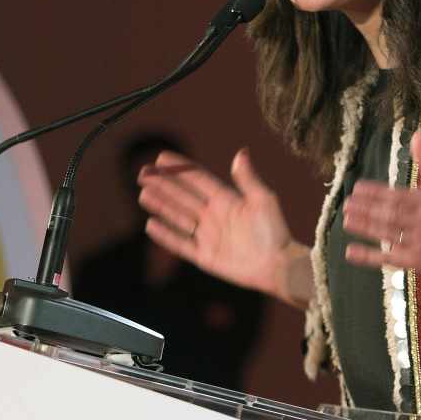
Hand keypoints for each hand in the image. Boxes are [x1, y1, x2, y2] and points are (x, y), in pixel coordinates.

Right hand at [137, 148, 310, 304]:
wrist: (278, 266)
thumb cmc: (274, 232)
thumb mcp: (263, 200)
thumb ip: (248, 179)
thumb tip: (240, 153)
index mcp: (226, 200)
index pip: (197, 180)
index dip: (180, 169)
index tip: (161, 157)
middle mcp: (213, 216)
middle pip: (182, 196)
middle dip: (163, 185)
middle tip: (143, 173)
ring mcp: (208, 236)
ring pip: (178, 217)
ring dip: (161, 205)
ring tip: (144, 194)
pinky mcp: (205, 257)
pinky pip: (180, 244)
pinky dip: (166, 235)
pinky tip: (151, 224)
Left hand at [341, 130, 420, 278]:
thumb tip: (417, 133)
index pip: (398, 196)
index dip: (377, 193)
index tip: (358, 188)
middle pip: (391, 216)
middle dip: (368, 209)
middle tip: (347, 203)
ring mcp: (418, 243)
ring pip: (387, 235)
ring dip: (365, 228)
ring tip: (346, 219)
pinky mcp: (413, 262)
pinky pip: (388, 259)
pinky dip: (368, 257)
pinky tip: (350, 251)